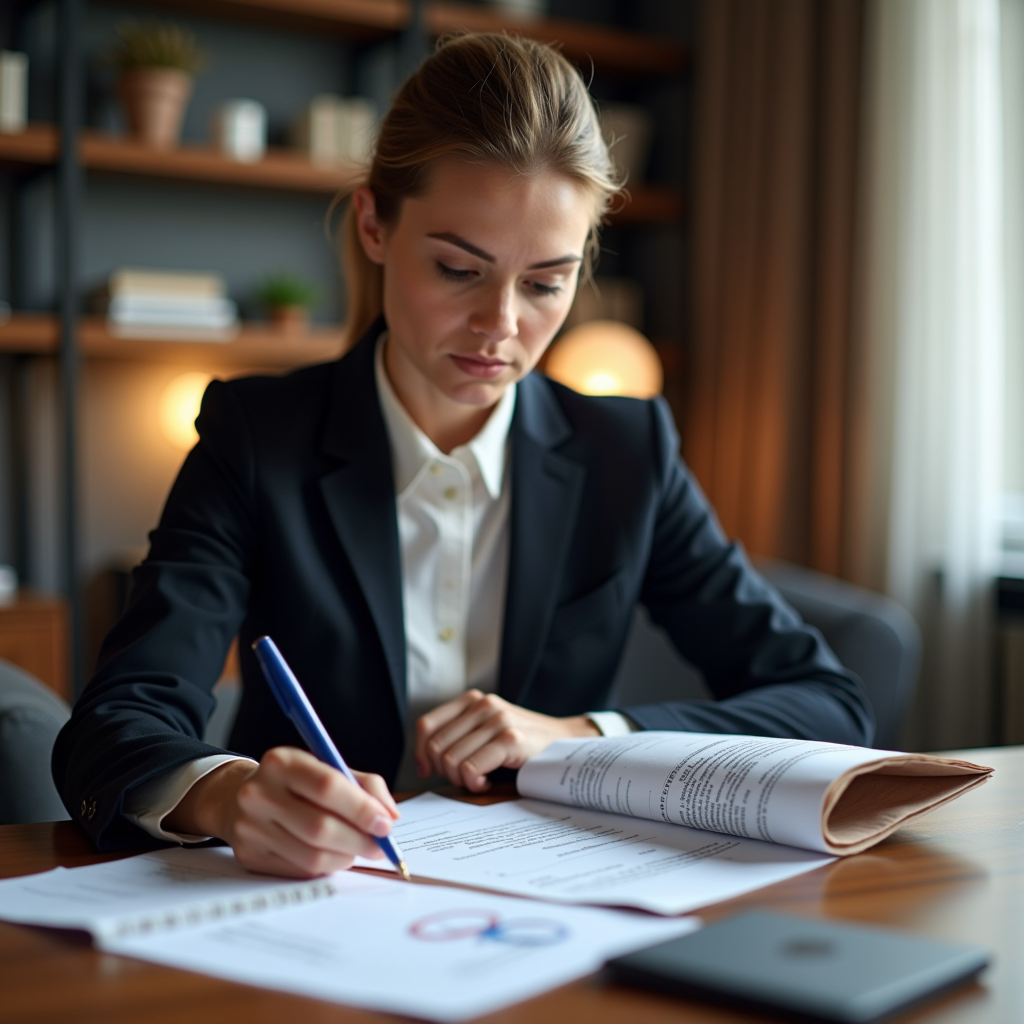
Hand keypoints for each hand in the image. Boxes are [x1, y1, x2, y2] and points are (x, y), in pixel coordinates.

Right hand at [165, 748, 398, 878]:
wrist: (238, 796)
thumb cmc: (295, 783)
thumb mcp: (326, 767)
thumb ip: (364, 786)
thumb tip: (391, 816)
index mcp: (282, 762)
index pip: (327, 786)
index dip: (361, 808)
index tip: (385, 823)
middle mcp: (260, 793)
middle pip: (320, 827)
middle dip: (359, 839)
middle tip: (380, 846)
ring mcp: (250, 827)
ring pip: (312, 855)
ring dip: (346, 857)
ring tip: (358, 849)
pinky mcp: (250, 856)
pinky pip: (299, 871)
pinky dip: (326, 867)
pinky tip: (334, 856)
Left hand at [415, 690, 599, 791]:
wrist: (565, 743)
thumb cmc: (521, 745)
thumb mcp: (486, 732)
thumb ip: (459, 737)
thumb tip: (424, 763)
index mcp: (472, 700)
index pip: (426, 725)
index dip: (420, 753)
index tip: (427, 772)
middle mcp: (482, 704)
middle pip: (436, 747)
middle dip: (445, 772)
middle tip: (467, 779)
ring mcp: (497, 719)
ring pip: (451, 760)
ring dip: (462, 780)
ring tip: (481, 780)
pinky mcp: (510, 738)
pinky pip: (471, 768)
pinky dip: (474, 783)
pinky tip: (488, 782)